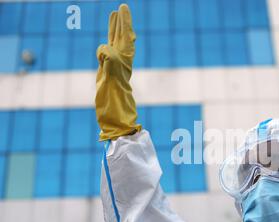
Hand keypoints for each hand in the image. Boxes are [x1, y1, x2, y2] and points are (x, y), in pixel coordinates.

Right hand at [95, 4, 140, 140]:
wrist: (112, 107)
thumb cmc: (114, 91)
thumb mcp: (111, 71)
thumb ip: (109, 57)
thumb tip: (104, 50)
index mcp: (125, 56)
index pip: (126, 34)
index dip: (125, 21)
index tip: (123, 7)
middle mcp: (121, 58)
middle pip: (122, 34)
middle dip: (121, 21)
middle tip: (122, 7)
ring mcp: (114, 62)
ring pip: (114, 40)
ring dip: (114, 28)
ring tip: (113, 15)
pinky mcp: (107, 68)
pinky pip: (107, 50)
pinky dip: (106, 42)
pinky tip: (107, 41)